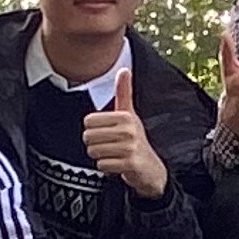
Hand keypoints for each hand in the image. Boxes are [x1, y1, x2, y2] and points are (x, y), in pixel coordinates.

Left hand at [81, 62, 170, 198]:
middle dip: (95, 144)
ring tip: (113, 154)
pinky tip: (117, 164)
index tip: (106, 132)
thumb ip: (124, 92)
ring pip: (93, 151)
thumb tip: (124, 70)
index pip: (88, 121)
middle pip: (88, 137)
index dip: (93, 129)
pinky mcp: (129, 164)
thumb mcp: (130, 114)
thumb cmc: (136, 139)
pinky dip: (106, 167)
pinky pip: (101, 165)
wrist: (151, 168)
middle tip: (109, 145)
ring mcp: (130, 147)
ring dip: (100, 156)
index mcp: (126, 116)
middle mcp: (129, 130)